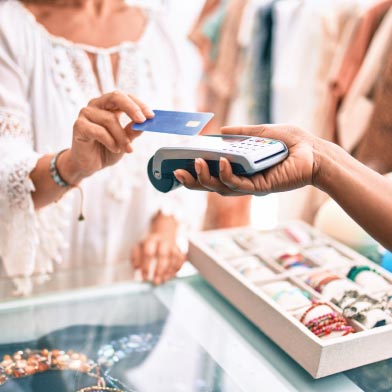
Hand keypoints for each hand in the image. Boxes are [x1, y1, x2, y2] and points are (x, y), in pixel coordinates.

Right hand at [58, 91, 153, 183]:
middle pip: (115, 97)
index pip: (125, 97)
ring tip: (127, 149)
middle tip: (142, 121)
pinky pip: (99, 131)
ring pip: (110, 119)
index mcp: (108, 105)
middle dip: (132, 108)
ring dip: (122, 136)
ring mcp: (86, 114)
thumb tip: (145, 123)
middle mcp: (96, 105)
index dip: (139, 104)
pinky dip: (110, 141)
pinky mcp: (79, 126)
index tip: (151, 116)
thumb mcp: (124, 140)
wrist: (88, 164)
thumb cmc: (106, 149)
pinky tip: (115, 149)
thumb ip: (132, 130)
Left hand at [131, 233, 185, 284]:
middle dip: (160, 269)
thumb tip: (137, 267)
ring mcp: (174, 246)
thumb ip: (135, 257)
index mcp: (152, 240)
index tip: (144, 277)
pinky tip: (169, 276)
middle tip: (156, 281)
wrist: (164, 235)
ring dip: (168, 272)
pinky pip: (180, 262)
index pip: (149, 252)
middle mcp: (164, 242)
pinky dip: (175, 270)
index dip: (146, 266)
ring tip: (162, 280)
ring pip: (174, 258)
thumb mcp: (139, 247)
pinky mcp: (180, 252)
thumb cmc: (149, 245)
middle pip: (163, 254)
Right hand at [173, 124, 319, 195]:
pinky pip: (238, 184)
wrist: (314, 151)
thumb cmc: (292, 143)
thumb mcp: (262, 132)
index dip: (195, 172)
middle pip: (211, 185)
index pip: (213, 173)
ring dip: (205, 178)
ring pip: (221, 188)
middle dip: (193, 181)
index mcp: (239, 168)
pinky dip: (226, 175)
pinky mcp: (260, 187)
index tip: (180, 164)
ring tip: (195, 163)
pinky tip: (221, 162)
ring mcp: (250, 185)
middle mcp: (242, 179)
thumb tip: (221, 131)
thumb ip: (242, 133)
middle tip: (177, 173)